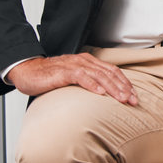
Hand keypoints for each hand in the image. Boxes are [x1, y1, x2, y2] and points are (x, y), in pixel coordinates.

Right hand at [7, 53, 137, 104]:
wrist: (28, 71)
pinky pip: (81, 77)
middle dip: (124, 88)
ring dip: (112, 88)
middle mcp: (85, 62)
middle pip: (110, 74)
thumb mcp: (74, 80)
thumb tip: (104, 97)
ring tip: (122, 98)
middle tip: (133, 101)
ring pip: (99, 75)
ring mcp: (75, 66)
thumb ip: (88, 84)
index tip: (134, 97)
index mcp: (90, 63)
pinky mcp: (64, 72)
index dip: (126, 84)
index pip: (113, 72)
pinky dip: (91, 84)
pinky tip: (99, 92)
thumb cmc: (50, 77)